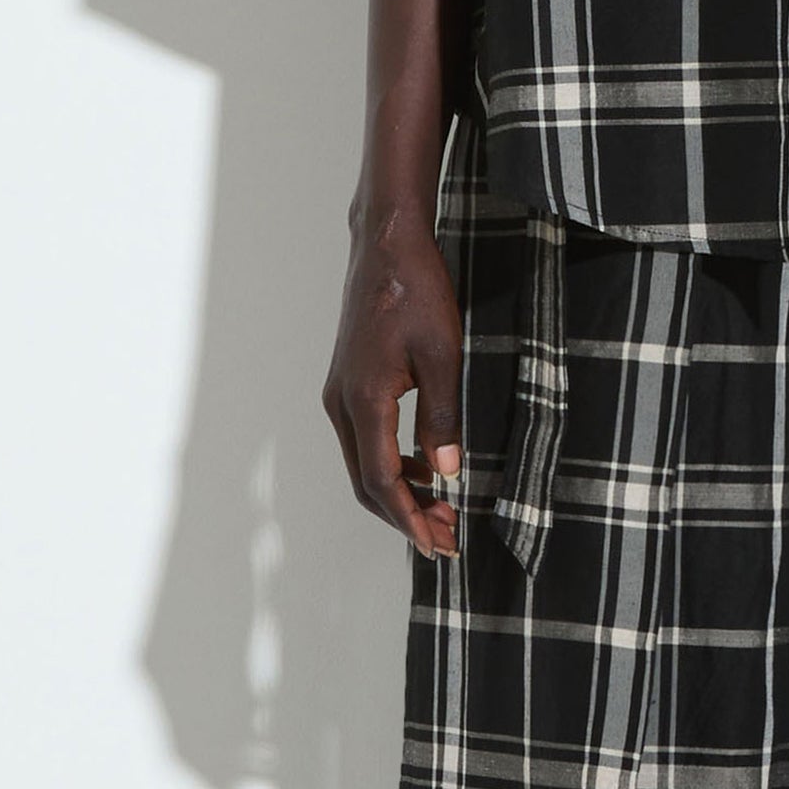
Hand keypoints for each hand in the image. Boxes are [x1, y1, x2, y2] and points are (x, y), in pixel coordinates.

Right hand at [322, 213, 463, 558]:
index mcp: (363, 401)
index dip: (410, 519)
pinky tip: (424, 463)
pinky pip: (366, 439)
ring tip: (443, 505)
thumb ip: (442, 415)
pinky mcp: (349, 382)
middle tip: (447, 534)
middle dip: (406, 515)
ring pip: (364, 463)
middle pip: (367, 482)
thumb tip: (446, 471)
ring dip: (400, 490)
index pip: (382, 482)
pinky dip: (392, 462)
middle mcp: (341, 403)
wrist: (387, 244)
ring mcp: (341, 392)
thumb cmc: (415, 289)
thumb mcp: (443, 353)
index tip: (439, 543)